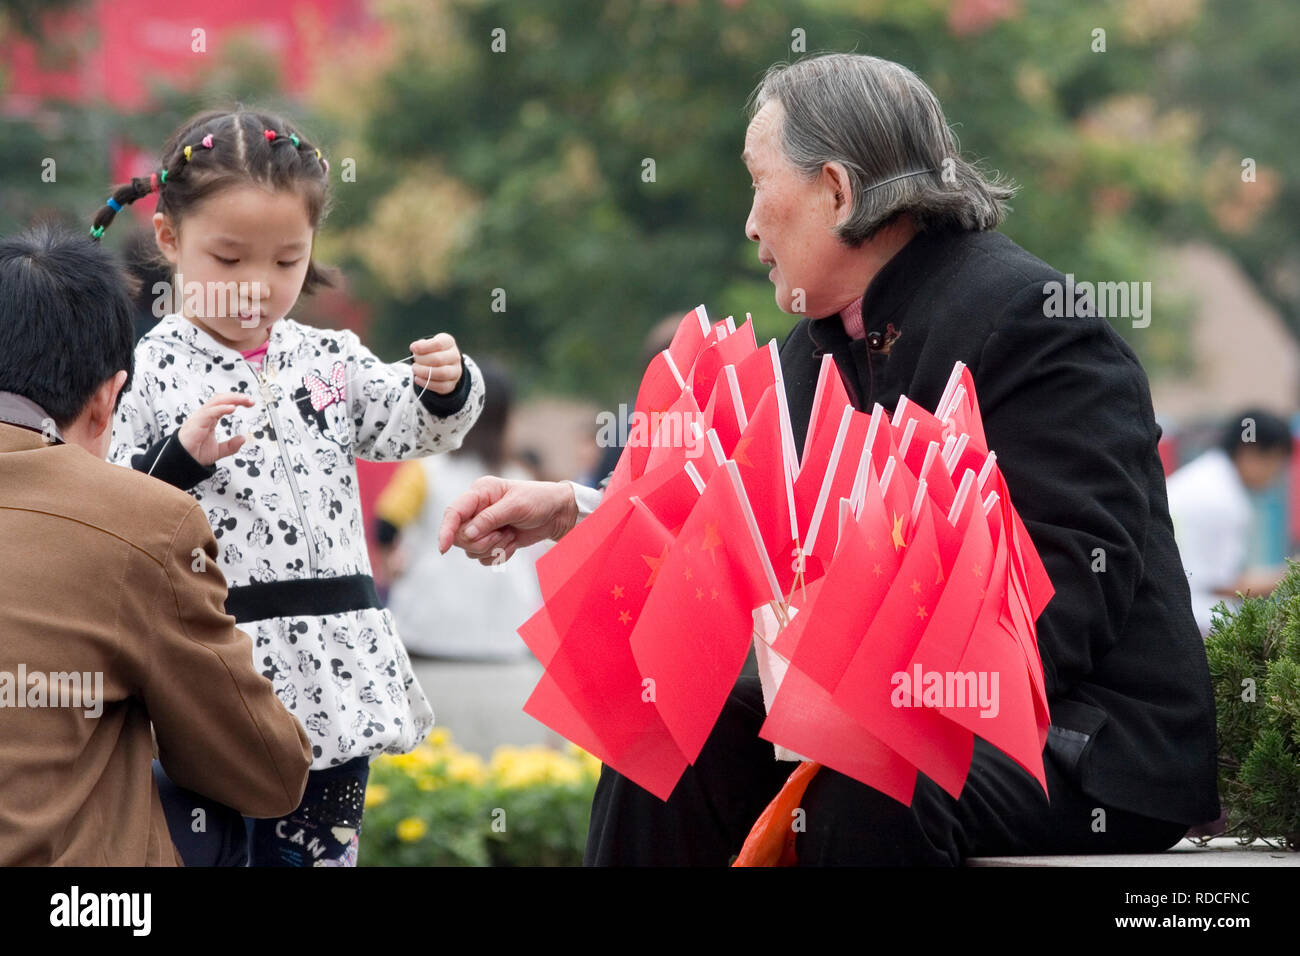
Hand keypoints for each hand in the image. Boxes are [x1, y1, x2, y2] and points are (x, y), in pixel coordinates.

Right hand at [178, 392, 254, 465]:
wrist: (183, 462)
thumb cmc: (195, 453)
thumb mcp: (218, 451)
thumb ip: (231, 445)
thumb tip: (243, 439)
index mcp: (209, 418)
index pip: (223, 403)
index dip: (237, 400)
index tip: (250, 402)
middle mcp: (204, 415)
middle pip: (220, 399)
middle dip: (236, 397)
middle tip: (249, 400)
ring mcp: (199, 418)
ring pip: (215, 402)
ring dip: (231, 399)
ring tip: (244, 400)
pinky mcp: (196, 423)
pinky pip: (209, 412)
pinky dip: (221, 408)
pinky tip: (232, 408)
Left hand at [410, 333, 462, 395]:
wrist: (445, 365)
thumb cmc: (433, 352)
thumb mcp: (429, 344)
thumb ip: (421, 345)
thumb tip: (415, 348)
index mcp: (449, 343)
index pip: (438, 344)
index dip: (423, 346)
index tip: (413, 348)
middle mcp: (455, 356)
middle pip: (438, 359)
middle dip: (422, 361)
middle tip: (414, 362)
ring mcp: (455, 371)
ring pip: (441, 373)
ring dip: (424, 372)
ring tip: (415, 370)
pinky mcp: (451, 384)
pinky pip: (440, 386)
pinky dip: (426, 383)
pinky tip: (418, 379)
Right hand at [438, 476, 578, 565]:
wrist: (557, 514)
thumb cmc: (539, 501)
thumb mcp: (516, 506)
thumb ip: (490, 519)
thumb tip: (467, 533)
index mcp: (479, 492)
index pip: (454, 512)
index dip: (446, 529)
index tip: (443, 547)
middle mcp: (477, 509)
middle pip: (460, 536)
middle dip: (482, 541)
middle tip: (503, 534)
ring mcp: (483, 526)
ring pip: (471, 549)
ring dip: (493, 548)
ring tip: (511, 535)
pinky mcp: (491, 540)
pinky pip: (483, 557)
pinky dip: (499, 555)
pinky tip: (513, 542)